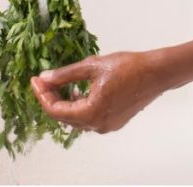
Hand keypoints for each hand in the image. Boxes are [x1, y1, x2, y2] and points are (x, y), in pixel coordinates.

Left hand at [30, 52, 165, 133]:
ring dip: (65, 102)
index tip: (35, 81)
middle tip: (43, 81)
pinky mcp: (114, 121)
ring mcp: (107, 125)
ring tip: (60, 83)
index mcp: (91, 112)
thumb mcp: (93, 66)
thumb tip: (46, 78)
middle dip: (52, 98)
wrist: (157, 73)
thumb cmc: (129, 67)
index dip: (42, 95)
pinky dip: (80, 105)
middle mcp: (98, 125)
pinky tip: (79, 90)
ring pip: (77, 118)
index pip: (56, 110)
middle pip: (65, 116)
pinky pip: (90, 117)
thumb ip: (66, 74)